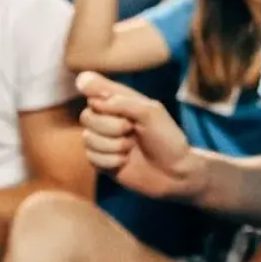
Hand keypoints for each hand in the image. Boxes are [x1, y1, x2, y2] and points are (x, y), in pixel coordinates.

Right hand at [78, 72, 202, 200]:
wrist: (174, 173)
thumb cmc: (166, 137)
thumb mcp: (149, 111)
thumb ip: (119, 100)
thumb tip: (86, 88)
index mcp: (119, 101)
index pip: (92, 91)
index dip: (102, 101)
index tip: (120, 109)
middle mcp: (107, 118)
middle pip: (86, 116)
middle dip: (110, 126)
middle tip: (131, 130)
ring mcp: (103, 140)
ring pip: (87, 138)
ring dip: (112, 145)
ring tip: (131, 148)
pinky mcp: (101, 162)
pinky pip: (91, 157)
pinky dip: (110, 160)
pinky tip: (125, 162)